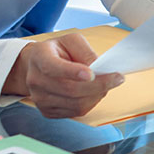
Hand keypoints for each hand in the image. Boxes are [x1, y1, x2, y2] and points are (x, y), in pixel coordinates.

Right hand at [4, 33, 125, 118]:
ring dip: (97, 95)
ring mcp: (40, 99)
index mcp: (40, 58)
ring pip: (76, 104)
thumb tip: (99, 68)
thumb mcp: (71, 41)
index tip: (91, 74)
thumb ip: (85, 51)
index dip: (73, 72)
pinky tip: (95, 92)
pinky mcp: (47, 112)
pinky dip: (91, 103)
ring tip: (107, 84)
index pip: (53, 67)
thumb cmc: (57, 51)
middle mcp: (36, 81)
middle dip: (98, 85)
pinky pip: (75, 112)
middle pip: (70, 89)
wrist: (37, 66)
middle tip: (117, 78)